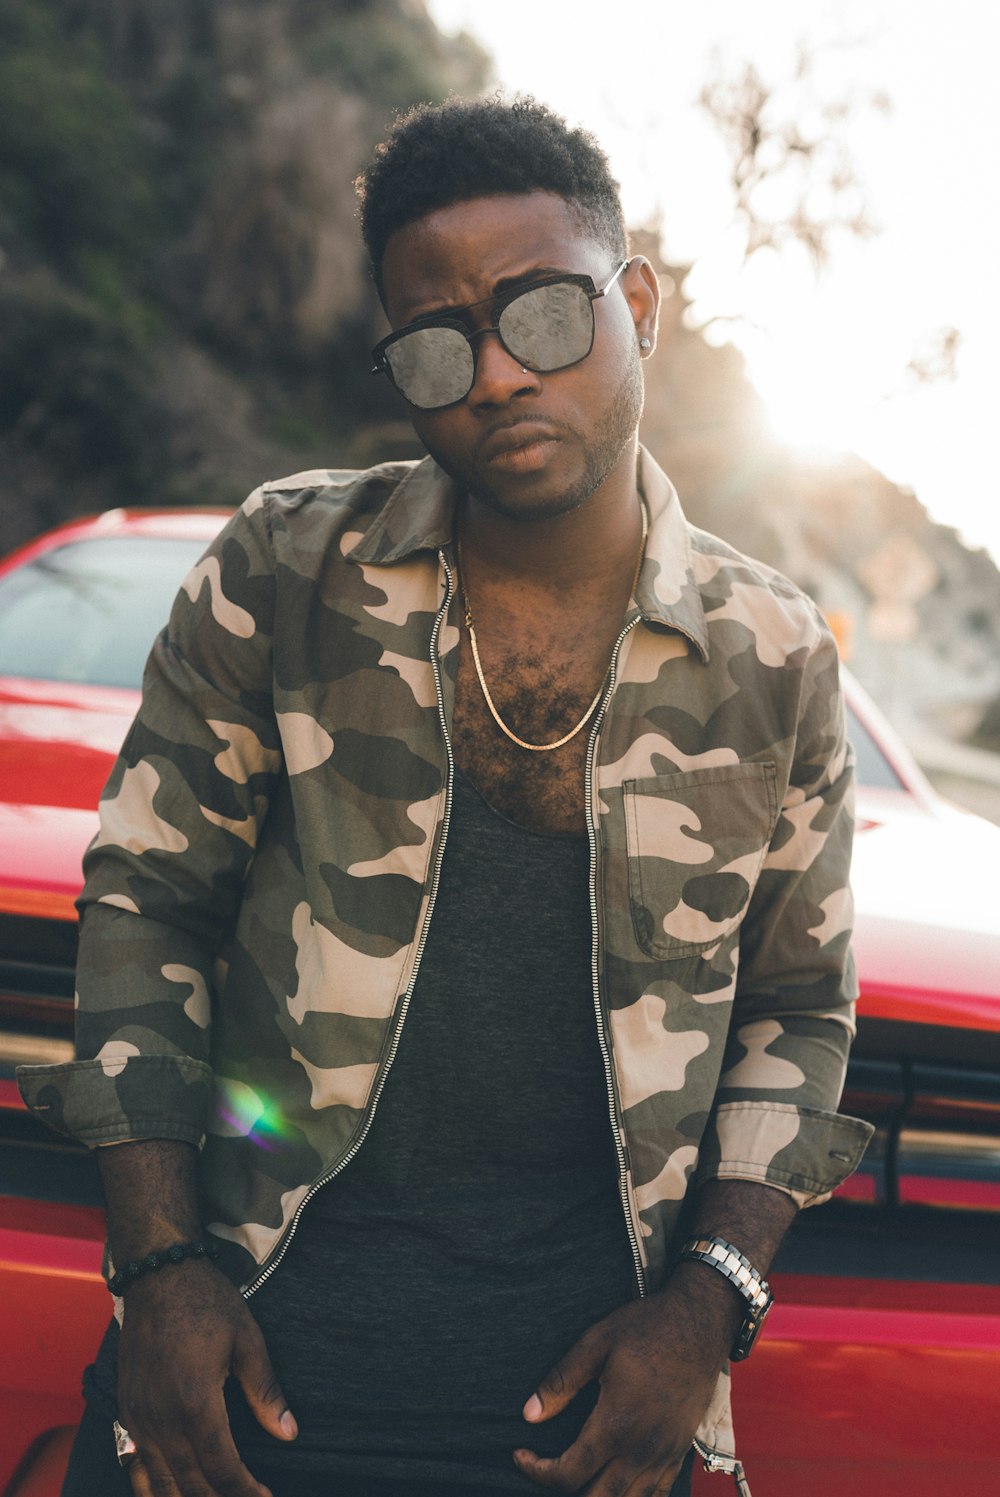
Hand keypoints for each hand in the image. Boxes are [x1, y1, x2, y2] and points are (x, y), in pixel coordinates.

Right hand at [116, 1260, 296, 1496]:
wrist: (158, 1275)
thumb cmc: (206, 1302)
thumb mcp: (246, 1339)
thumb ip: (266, 1392)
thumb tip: (289, 1433)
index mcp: (195, 1402)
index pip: (222, 1469)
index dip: (246, 1493)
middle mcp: (161, 1418)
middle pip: (191, 1485)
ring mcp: (138, 1417)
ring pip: (160, 1483)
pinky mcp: (126, 1411)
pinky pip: (135, 1465)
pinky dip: (153, 1488)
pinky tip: (171, 1493)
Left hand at [514, 1267, 735, 1494]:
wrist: (699, 1323)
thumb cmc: (646, 1327)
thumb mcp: (596, 1343)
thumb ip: (561, 1382)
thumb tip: (529, 1414)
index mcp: (616, 1425)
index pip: (569, 1474)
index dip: (537, 1471)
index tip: (520, 1454)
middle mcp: (642, 1449)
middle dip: (565, 1490)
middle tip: (546, 1468)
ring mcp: (665, 1454)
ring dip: (599, 1496)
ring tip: (577, 1477)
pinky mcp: (680, 1451)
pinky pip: (657, 1495)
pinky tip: (616, 1483)